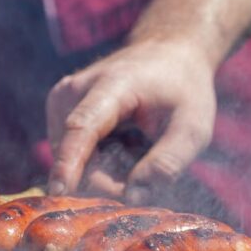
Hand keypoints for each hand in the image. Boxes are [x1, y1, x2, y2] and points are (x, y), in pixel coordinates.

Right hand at [46, 38, 217, 204]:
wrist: (166, 53)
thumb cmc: (183, 90)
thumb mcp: (193, 127)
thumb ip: (168, 162)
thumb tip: (133, 197)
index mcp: (111, 85)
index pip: (82, 128)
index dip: (69, 163)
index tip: (58, 191)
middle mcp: (74, 89)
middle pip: (76, 153)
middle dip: (106, 180)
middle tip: (144, 176)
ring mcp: (61, 98)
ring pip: (72, 157)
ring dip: (104, 170)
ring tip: (135, 147)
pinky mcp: (57, 110)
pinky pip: (72, 152)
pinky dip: (97, 160)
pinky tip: (121, 142)